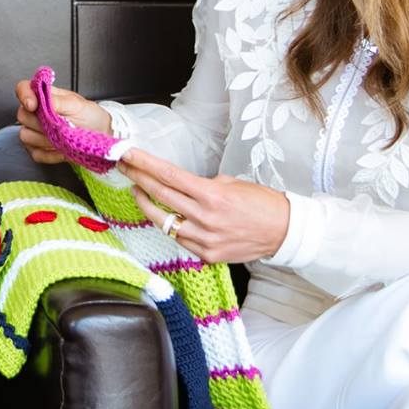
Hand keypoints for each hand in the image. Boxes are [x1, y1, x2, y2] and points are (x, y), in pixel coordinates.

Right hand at [13, 78, 112, 164]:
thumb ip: (58, 101)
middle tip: (59, 124)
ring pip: (25, 136)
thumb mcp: (78, 105)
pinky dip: (50, 154)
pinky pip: (35, 153)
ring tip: (63, 138)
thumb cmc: (90, 116)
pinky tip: (62, 150)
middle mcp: (36, 113)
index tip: (33, 105)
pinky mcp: (38, 149)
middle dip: (40, 122)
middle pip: (22, 116)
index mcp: (44, 96)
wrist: (100, 135)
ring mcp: (35, 132)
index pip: (23, 88)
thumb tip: (43, 98)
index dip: (24, 95)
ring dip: (45, 139)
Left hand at [119, 148, 290, 264]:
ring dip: (147, 204)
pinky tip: (164, 214)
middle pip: (160, 195)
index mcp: (213, 194)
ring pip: (164, 221)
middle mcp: (206, 218)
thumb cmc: (262, 203)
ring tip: (137, 189)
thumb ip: (203, 185)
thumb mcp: (233, 183)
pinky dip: (170, 225)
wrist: (285, 232)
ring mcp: (205, 239)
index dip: (145, 163)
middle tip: (123, 165)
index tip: (128, 153)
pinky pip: (179, 238)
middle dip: (137, 177)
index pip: (169, 175)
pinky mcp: (207, 255)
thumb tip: (182, 186)